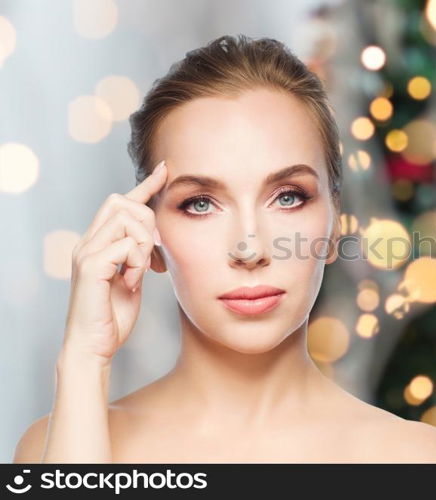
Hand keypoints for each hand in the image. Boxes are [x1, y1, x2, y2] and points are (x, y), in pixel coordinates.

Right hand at [62, 160, 167, 363]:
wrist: (94, 346)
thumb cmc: (112, 316)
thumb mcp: (133, 278)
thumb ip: (138, 256)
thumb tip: (154, 240)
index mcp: (98, 243)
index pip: (120, 203)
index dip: (144, 185)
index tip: (166, 170)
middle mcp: (87, 242)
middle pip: (122, 202)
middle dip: (147, 222)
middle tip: (154, 255)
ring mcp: (86, 253)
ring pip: (125, 219)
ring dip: (142, 244)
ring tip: (141, 271)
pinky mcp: (90, 267)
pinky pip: (124, 245)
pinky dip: (136, 261)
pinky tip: (133, 281)